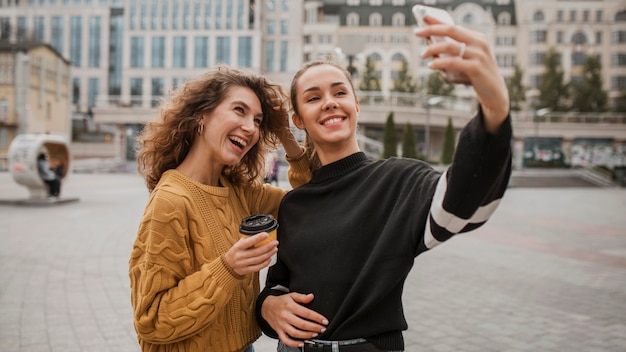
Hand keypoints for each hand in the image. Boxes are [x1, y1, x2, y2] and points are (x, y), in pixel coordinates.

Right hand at [223, 232, 277, 275]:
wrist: (227, 265)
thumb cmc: (235, 252)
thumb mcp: (238, 244)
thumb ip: (247, 240)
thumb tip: (259, 235)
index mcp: (238, 247)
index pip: (248, 242)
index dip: (258, 238)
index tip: (266, 234)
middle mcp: (240, 256)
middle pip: (256, 252)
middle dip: (268, 247)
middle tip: (274, 243)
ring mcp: (243, 264)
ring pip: (258, 259)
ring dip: (268, 254)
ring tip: (274, 249)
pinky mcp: (246, 270)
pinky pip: (257, 267)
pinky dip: (265, 263)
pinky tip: (270, 258)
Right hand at [262, 293, 328, 347]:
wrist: (266, 307)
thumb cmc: (280, 302)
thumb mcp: (291, 296)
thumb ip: (302, 297)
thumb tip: (311, 296)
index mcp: (290, 306)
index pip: (306, 313)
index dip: (317, 318)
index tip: (324, 321)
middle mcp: (286, 316)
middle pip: (302, 324)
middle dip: (314, 328)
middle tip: (322, 329)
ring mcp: (282, 325)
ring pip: (295, 333)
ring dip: (306, 335)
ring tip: (314, 335)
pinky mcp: (278, 331)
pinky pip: (285, 340)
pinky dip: (293, 343)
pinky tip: (301, 343)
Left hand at [415, 16, 509, 132]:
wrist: (495, 93)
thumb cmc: (475, 76)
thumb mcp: (465, 61)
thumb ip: (451, 53)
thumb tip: (429, 46)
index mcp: (477, 38)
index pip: (454, 26)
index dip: (438, 21)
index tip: (423, 17)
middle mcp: (479, 43)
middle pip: (451, 30)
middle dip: (432, 29)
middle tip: (416, 32)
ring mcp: (479, 55)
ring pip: (450, 46)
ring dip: (433, 49)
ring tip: (423, 54)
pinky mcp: (476, 68)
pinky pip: (453, 62)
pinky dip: (439, 63)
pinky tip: (431, 65)